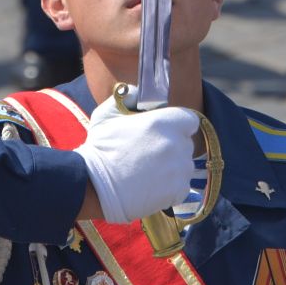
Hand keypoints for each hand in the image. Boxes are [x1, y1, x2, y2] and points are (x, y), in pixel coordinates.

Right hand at [74, 105, 198, 223]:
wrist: (96, 187)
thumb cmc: (101, 149)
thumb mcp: (108, 113)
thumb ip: (128, 97)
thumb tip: (138, 94)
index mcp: (164, 122)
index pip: (189, 120)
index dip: (177, 125)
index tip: (165, 131)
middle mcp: (177, 144)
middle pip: (185, 143)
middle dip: (172, 146)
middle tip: (150, 153)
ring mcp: (180, 169)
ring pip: (184, 165)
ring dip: (172, 167)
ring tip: (149, 172)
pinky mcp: (178, 191)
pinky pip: (181, 186)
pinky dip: (171, 187)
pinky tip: (151, 186)